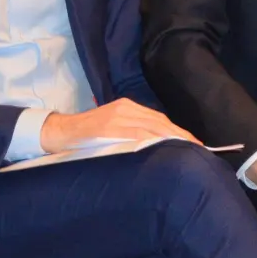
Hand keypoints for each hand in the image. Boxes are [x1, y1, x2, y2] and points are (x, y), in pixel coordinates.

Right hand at [38, 98, 197, 153]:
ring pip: (152, 126)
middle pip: (160, 122)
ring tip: (187, 150)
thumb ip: (131, 133)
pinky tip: (163, 147)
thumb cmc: (85, 136)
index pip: (159, 119)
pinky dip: (152, 140)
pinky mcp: (109, 126)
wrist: (58, 132)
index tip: (194, 143)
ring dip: (171, 138)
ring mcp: (117, 116)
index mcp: (126, 107)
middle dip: (180, 135)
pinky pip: (136, 133)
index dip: (178, 131)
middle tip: (198, 149)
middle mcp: (124, 108)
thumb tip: (155, 147)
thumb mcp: (111, 130)